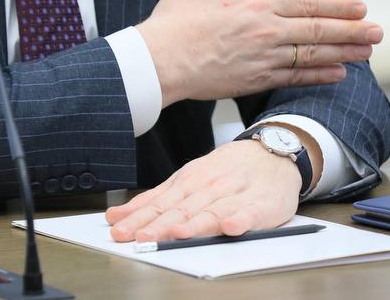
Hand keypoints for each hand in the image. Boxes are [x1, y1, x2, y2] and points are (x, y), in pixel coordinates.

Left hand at [105, 140, 301, 241]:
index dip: (139, 217)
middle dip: (159, 225)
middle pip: (181, 209)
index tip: (120, 229)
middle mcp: (210, 186)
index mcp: (189, 180)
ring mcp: (236, 194)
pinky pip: (250, 213)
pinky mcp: (261, 205)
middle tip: (141, 238)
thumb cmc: (225, 170)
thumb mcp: (188, 178)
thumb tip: (118, 216)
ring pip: (212, 211)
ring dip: (195, 224)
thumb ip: (156, 199)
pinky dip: (241, 220)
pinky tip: (231, 227)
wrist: (271, 152)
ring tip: (178, 234)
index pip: (160, 202)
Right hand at [135, 0, 380, 105]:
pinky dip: (321, 75)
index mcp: (256, 2)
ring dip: (346, 53)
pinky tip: (339, 73)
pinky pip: (297, 77)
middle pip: (319, 31)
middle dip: (353, 30)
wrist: (160, 60)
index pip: (307, 3)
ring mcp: (264, 58)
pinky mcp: (255, 80)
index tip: (360, 7)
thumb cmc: (175, 16)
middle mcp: (267, 30)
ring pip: (314, 55)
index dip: (337, 5)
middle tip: (379, 31)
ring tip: (369, 51)